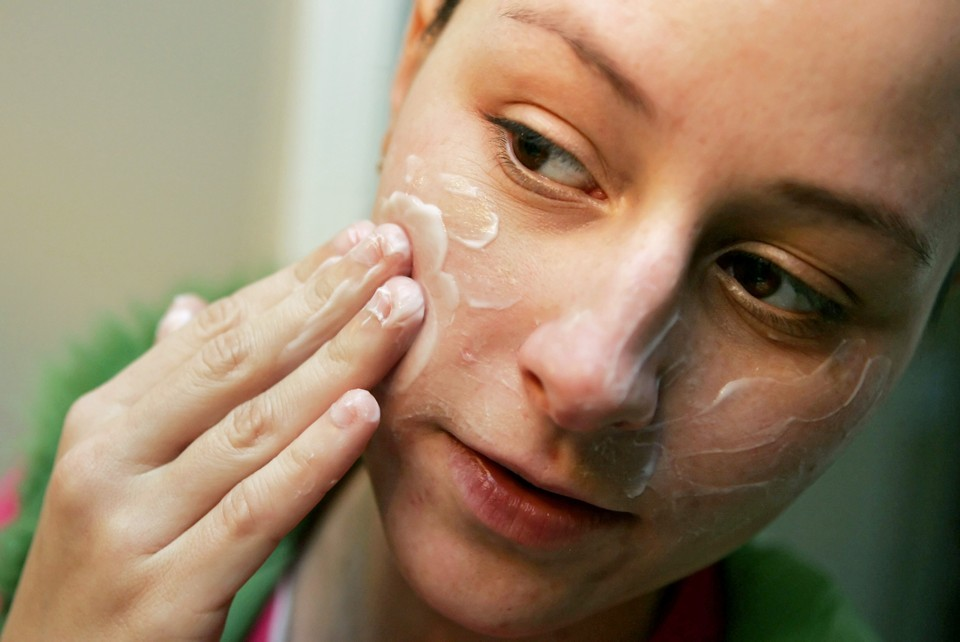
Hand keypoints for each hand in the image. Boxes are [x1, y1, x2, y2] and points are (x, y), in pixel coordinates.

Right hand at [1, 222, 423, 640]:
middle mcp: (110, 460)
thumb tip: (190, 306)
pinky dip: (311, 459)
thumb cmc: (108, 567)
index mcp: (108, 421)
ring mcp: (133, 526)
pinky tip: (363, 413)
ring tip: (401, 311)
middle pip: (239, 363)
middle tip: (393, 252)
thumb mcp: (123, 471)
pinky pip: (254, 513)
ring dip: (338, 361)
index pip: (217, 333)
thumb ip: (165, 392)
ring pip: (255, 426)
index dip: (297, 282)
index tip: (362, 241)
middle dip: (326, 301)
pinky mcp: (165, 594)